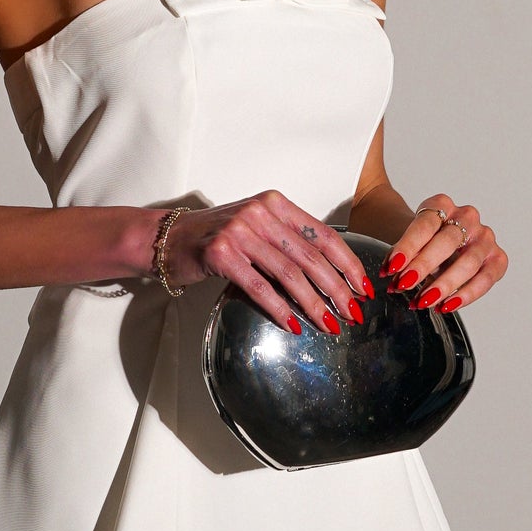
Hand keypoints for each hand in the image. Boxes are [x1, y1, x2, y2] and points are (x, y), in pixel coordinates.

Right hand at [160, 191, 374, 337]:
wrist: (168, 238)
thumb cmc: (216, 236)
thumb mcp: (257, 226)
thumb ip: (289, 240)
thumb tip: (331, 273)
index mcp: (276, 204)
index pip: (324, 235)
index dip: (348, 264)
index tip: (363, 287)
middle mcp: (260, 213)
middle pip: (311, 257)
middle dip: (337, 290)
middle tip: (353, 314)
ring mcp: (240, 232)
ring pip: (290, 275)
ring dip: (313, 305)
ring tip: (328, 325)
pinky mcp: (221, 254)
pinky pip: (260, 288)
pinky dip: (280, 310)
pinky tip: (294, 326)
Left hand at [380, 194, 506, 312]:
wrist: (438, 242)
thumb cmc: (421, 243)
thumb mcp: (409, 243)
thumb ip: (403, 257)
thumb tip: (393, 279)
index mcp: (442, 204)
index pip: (425, 224)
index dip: (408, 246)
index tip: (392, 267)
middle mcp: (467, 217)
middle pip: (448, 241)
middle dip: (424, 266)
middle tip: (405, 285)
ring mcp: (485, 237)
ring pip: (469, 262)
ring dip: (444, 284)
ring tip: (424, 301)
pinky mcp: (497, 258)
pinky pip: (485, 278)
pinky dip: (466, 295)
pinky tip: (447, 306)